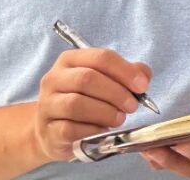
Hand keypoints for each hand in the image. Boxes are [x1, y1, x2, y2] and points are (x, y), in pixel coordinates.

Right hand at [32, 48, 151, 161]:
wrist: (55, 131)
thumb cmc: (87, 100)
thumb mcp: (107, 81)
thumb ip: (128, 74)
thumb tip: (143, 77)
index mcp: (70, 60)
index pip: (101, 57)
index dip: (125, 71)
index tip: (142, 86)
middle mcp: (54, 79)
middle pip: (87, 79)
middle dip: (117, 93)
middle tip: (132, 106)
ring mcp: (47, 104)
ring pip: (77, 104)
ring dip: (106, 112)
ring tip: (119, 118)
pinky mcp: (48, 130)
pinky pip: (71, 129)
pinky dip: (92, 130)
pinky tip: (102, 131)